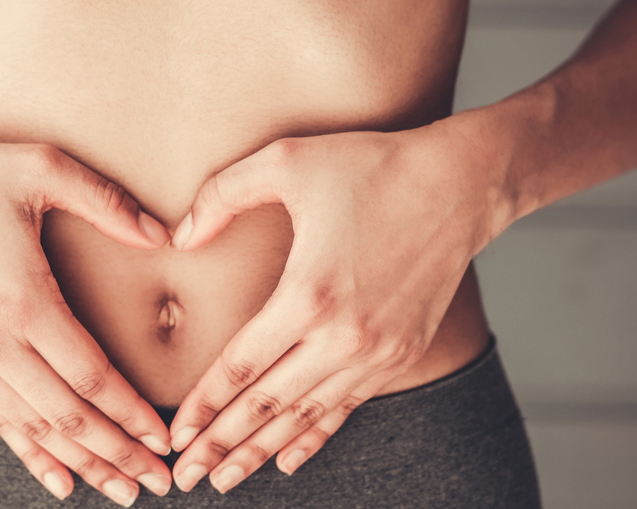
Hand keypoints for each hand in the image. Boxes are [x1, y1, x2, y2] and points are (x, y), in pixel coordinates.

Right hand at [0, 136, 174, 505]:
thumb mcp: (38, 167)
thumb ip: (106, 200)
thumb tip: (164, 236)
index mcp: (22, 300)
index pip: (90, 376)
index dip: (131, 414)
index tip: (164, 438)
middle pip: (67, 416)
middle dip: (118, 454)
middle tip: (159, 483)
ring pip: (34, 429)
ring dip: (82, 463)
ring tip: (122, 489)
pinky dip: (31, 455)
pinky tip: (61, 481)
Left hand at [164, 118, 512, 492]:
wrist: (461, 184)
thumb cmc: (371, 166)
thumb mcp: (285, 160)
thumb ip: (221, 195)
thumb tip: (179, 236)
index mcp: (309, 294)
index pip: (242, 366)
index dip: (204, 405)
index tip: (174, 434)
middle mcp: (344, 336)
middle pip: (268, 406)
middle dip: (220, 445)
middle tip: (183, 477)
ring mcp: (377, 351)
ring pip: (306, 416)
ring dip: (261, 451)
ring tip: (223, 479)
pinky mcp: (400, 354)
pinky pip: (347, 407)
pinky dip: (314, 437)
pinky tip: (287, 462)